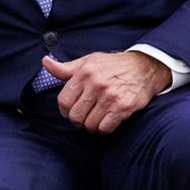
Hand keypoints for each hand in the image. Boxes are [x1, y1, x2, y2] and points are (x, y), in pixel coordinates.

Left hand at [45, 50, 171, 133]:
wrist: (144, 68)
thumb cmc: (112, 65)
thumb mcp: (88, 61)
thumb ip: (65, 67)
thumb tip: (45, 62)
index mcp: (84, 73)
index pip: (63, 101)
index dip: (64, 110)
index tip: (69, 110)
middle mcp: (96, 85)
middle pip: (75, 115)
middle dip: (77, 120)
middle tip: (82, 117)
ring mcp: (110, 97)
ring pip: (89, 124)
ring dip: (90, 125)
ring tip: (94, 118)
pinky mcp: (123, 107)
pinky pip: (105, 127)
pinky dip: (103, 128)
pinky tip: (106, 121)